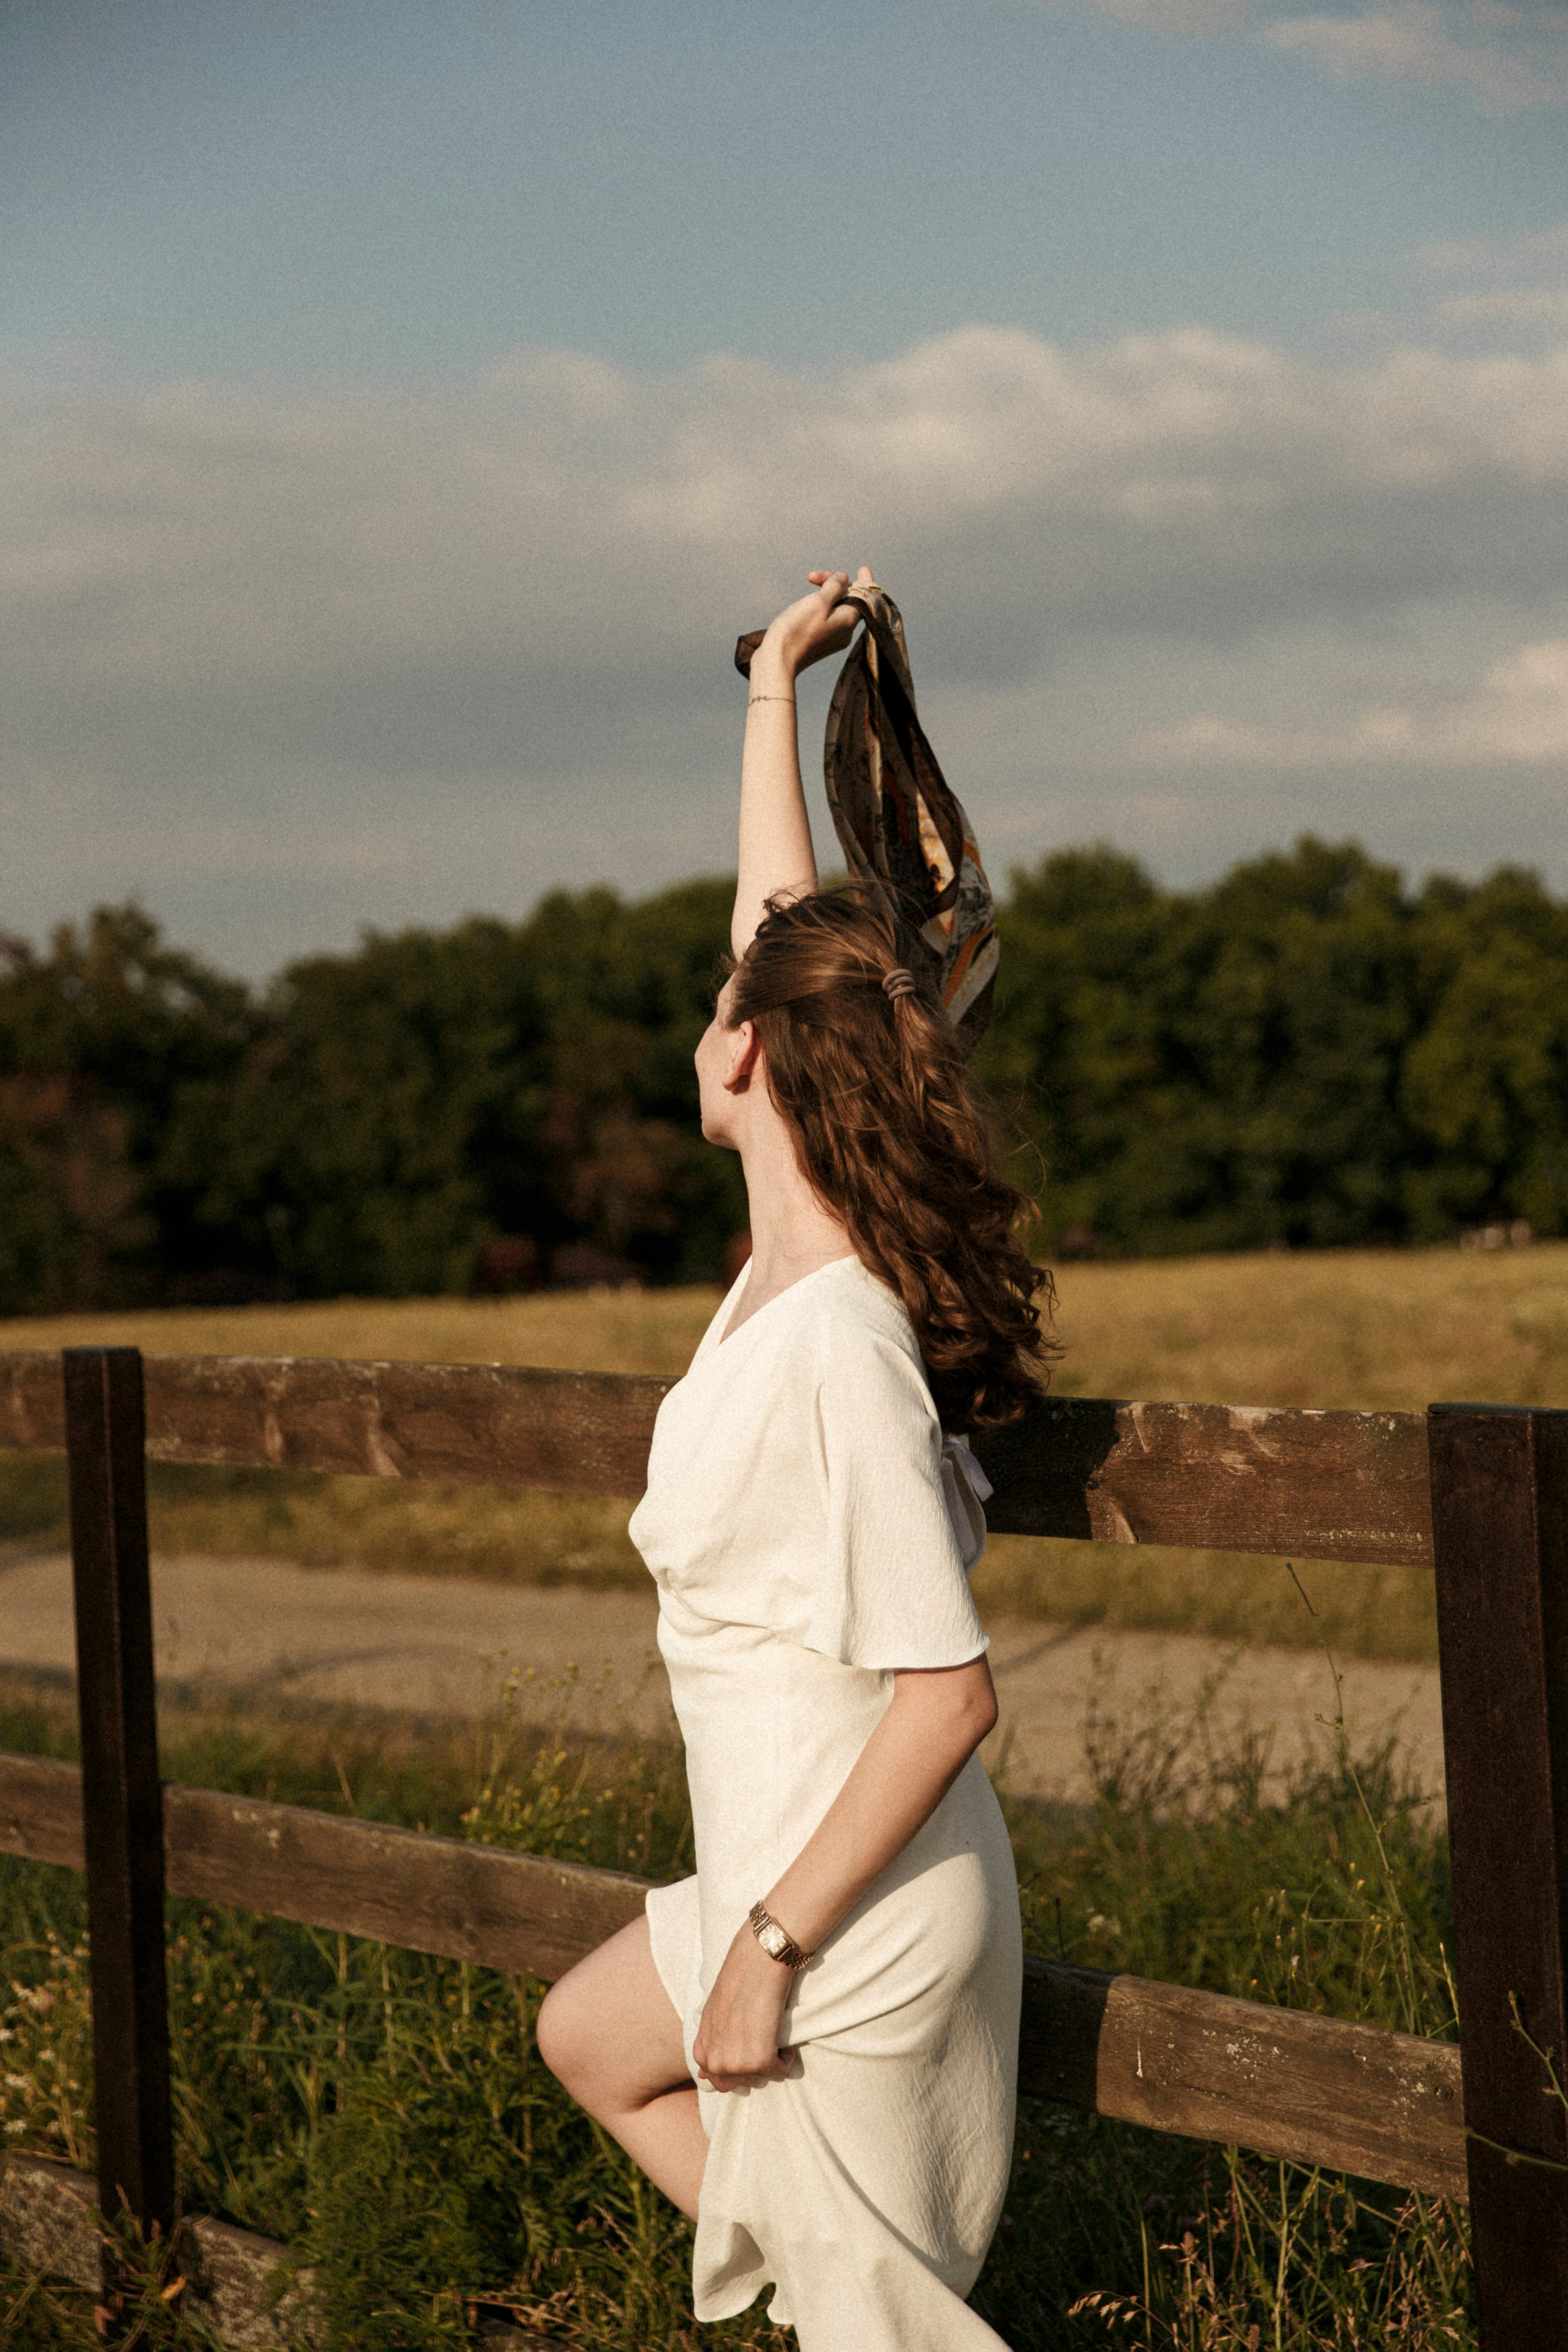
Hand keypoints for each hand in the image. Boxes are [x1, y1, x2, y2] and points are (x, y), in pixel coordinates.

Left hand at [691, 1920, 795, 2091]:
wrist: (757, 1963)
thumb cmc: (737, 1983)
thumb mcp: (711, 2018)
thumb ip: (709, 2046)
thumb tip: (704, 2076)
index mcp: (702, 2053)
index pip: (719, 2081)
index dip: (738, 2064)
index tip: (747, 2043)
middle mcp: (715, 2063)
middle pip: (742, 2082)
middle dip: (754, 2063)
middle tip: (759, 2035)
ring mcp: (736, 2065)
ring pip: (761, 2077)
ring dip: (769, 2058)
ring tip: (766, 2029)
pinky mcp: (761, 2062)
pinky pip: (780, 2070)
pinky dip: (786, 2055)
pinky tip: (778, 2030)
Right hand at [752, 566, 875, 684]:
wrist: (778, 660)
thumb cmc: (798, 630)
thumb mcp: (819, 601)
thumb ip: (835, 586)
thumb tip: (844, 579)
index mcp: (849, 620)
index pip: (864, 597)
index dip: (864, 581)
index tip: (863, 569)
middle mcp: (845, 631)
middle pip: (847, 600)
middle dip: (833, 583)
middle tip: (812, 576)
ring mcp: (832, 638)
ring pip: (835, 608)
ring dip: (823, 593)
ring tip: (807, 584)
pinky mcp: (819, 642)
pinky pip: (826, 618)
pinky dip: (819, 606)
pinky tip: (806, 603)